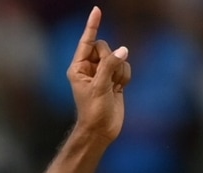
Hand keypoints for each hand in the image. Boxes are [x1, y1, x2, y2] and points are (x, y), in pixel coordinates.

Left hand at [68, 7, 130, 141]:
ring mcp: (102, 73)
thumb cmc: (94, 111)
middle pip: (105, 47)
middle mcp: (89, 68)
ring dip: (119, 71)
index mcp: (78, 68)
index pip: (86, 42)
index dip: (92, 26)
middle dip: (111, 59)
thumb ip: (110, 65)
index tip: (97, 10)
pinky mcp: (113, 79)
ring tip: (113, 87)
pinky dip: (125, 76)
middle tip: (107, 78)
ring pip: (118, 57)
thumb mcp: (100, 87)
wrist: (101, 130)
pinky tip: (119, 89)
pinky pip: (125, 67)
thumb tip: (123, 49)